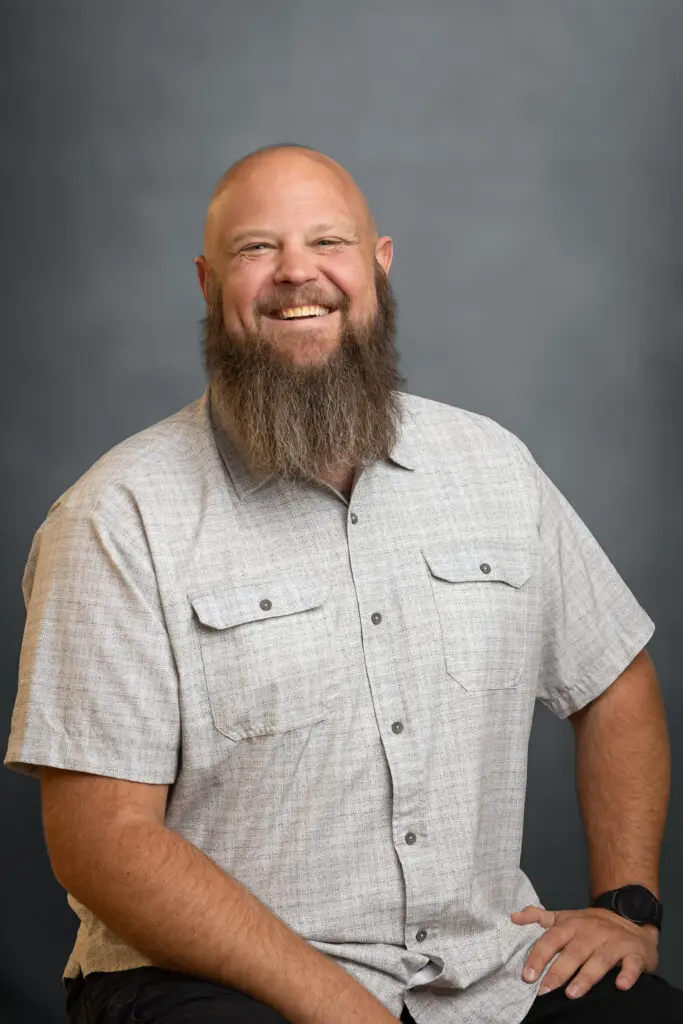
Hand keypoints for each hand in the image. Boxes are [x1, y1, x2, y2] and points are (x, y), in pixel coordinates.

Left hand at [511, 905, 658, 998]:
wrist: (629, 917)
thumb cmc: (590, 924)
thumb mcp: (564, 917)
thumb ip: (538, 918)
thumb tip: (513, 917)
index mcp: (571, 925)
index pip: (551, 940)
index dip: (538, 957)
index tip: (527, 975)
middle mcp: (590, 933)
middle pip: (573, 953)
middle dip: (558, 972)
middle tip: (544, 990)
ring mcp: (613, 942)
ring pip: (599, 960)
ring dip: (586, 977)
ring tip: (572, 994)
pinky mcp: (633, 953)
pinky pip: (631, 965)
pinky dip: (627, 975)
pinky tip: (620, 986)